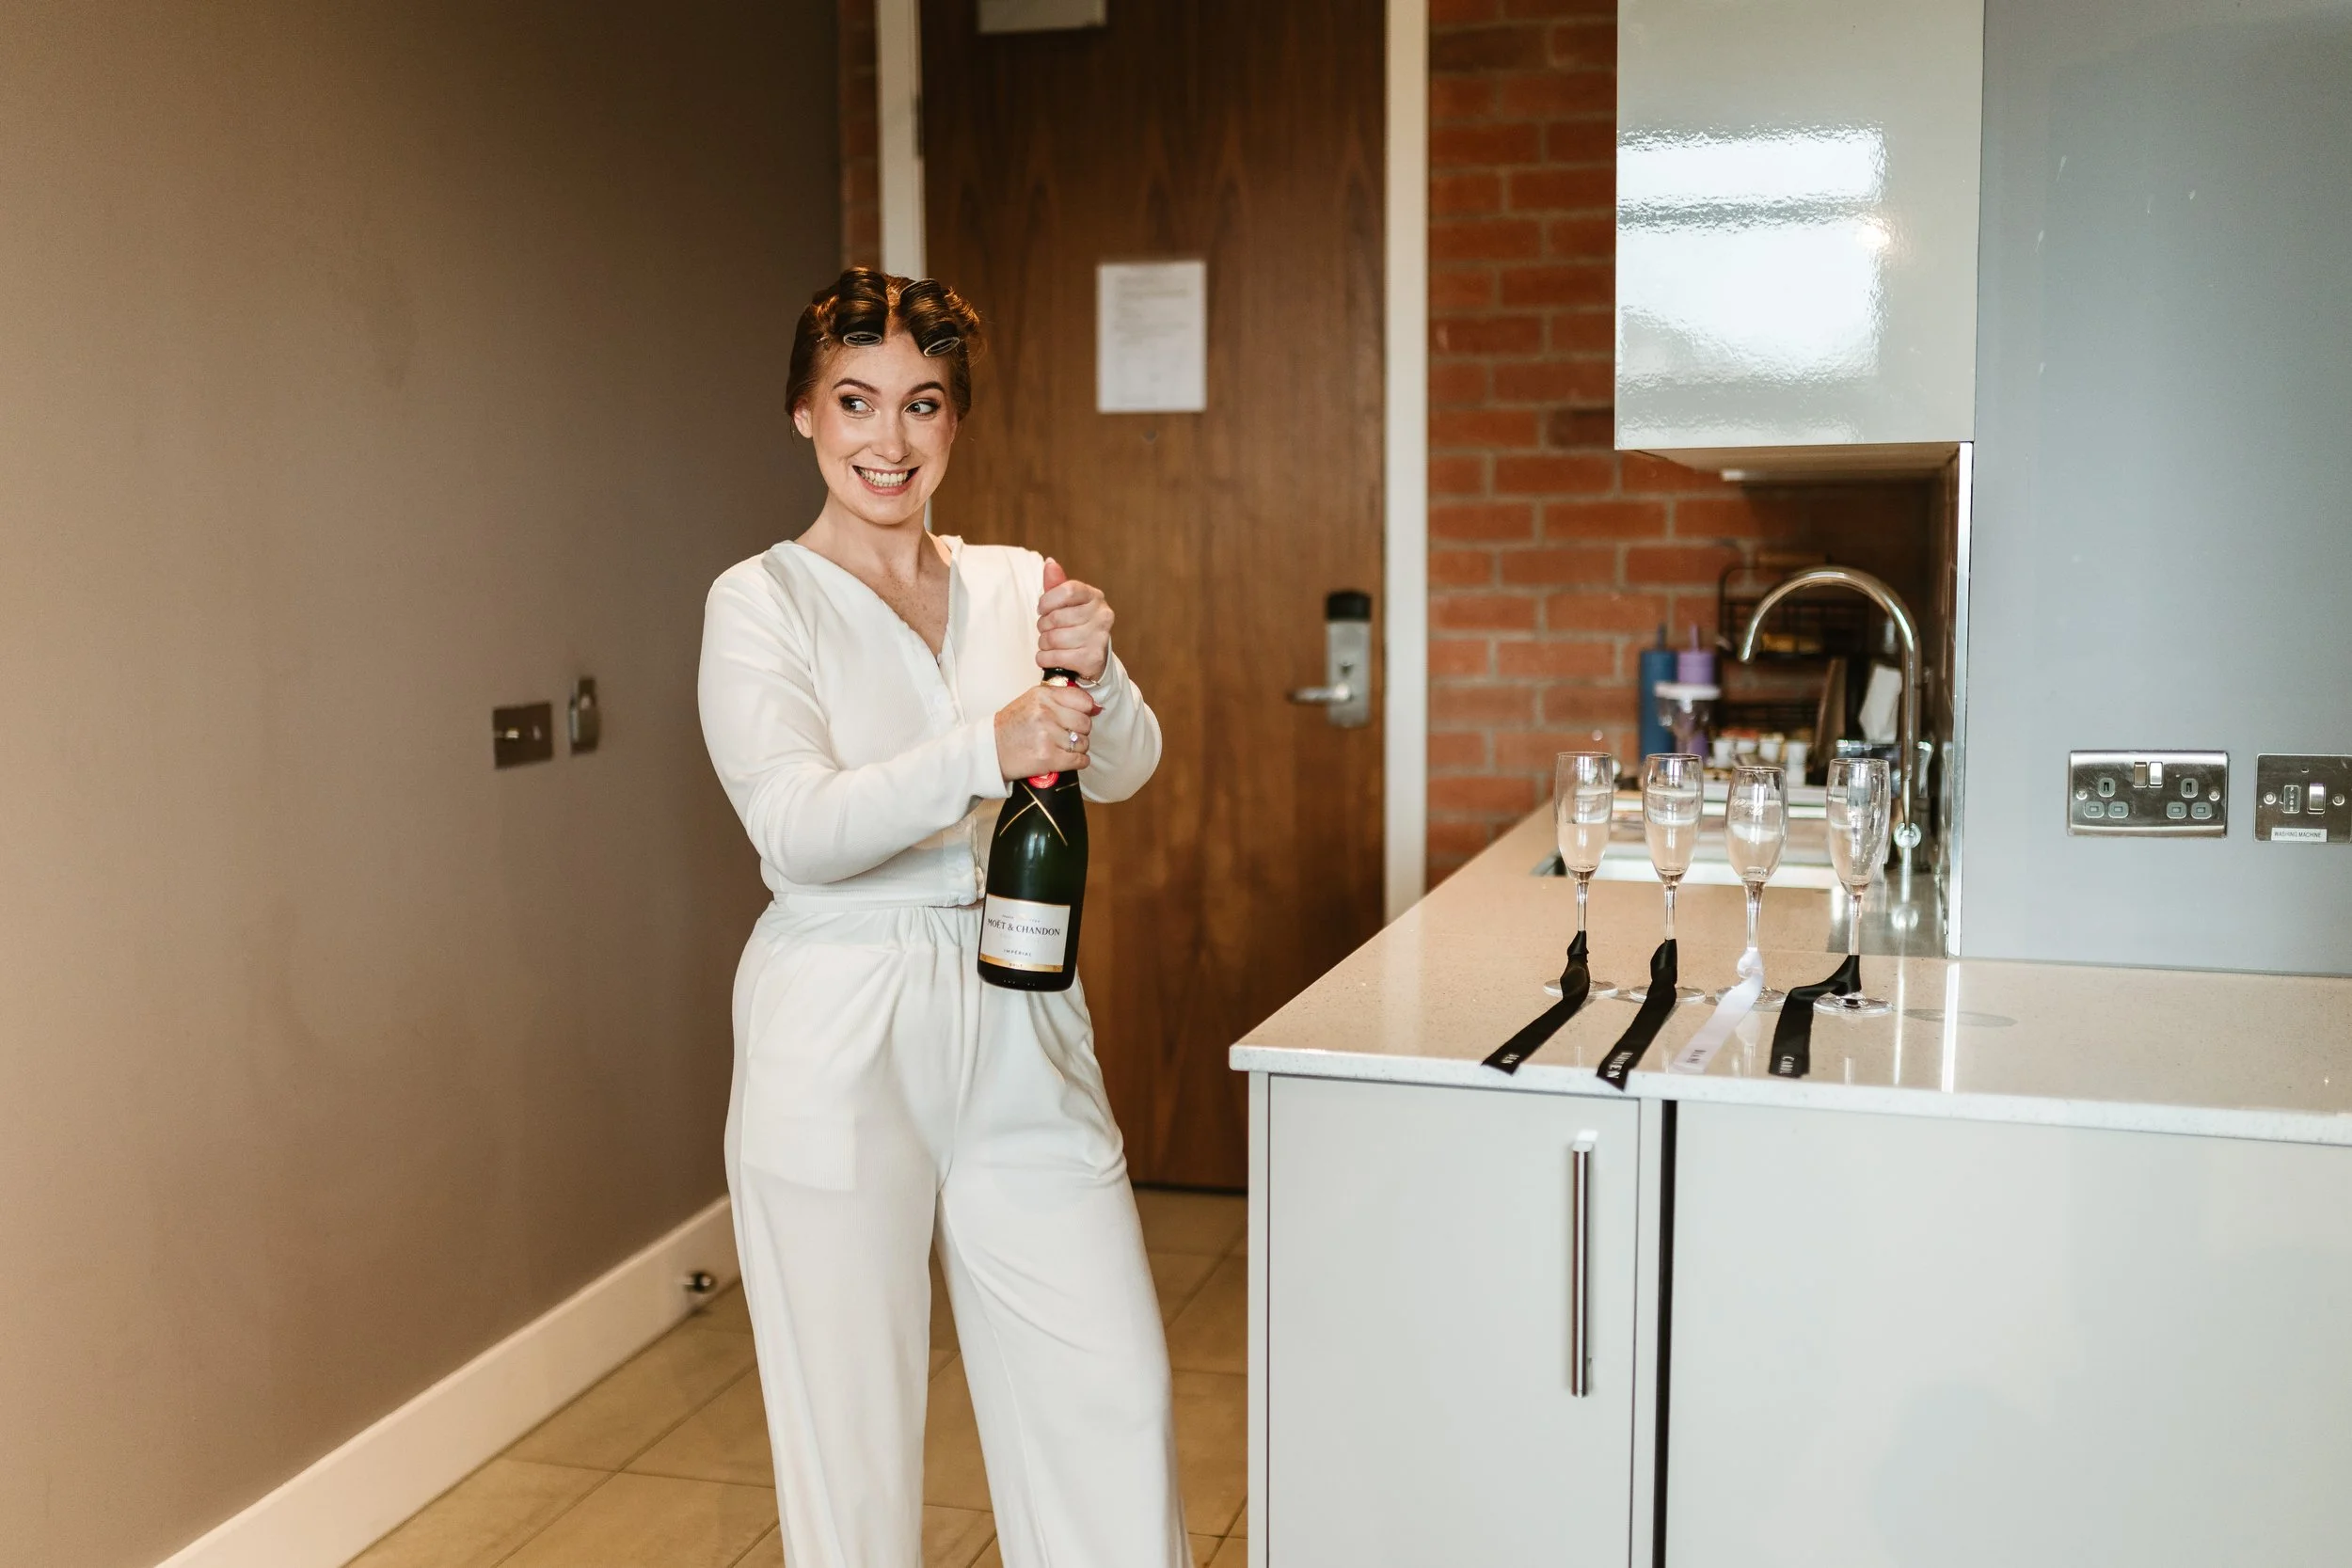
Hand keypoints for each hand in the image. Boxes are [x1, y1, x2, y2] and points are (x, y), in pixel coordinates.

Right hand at [995, 680, 1097, 779]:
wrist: (990, 751)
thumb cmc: (1012, 726)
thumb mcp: (1032, 701)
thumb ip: (1061, 699)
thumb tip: (1096, 707)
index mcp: (1043, 695)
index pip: (1083, 700)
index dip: (1085, 711)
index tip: (1078, 717)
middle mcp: (1046, 713)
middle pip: (1085, 723)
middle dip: (1080, 731)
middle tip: (1066, 735)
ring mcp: (1048, 736)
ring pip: (1084, 743)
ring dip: (1077, 748)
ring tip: (1061, 748)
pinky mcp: (1049, 758)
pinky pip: (1080, 760)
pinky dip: (1078, 762)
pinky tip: (1067, 759)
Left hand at [1036, 557, 1113, 682]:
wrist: (1091, 658)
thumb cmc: (1074, 626)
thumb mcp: (1067, 603)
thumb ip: (1056, 584)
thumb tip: (1050, 562)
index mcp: (1095, 596)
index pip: (1067, 590)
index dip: (1047, 601)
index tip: (1043, 609)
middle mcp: (1102, 616)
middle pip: (1056, 617)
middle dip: (1043, 626)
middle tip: (1048, 630)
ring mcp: (1099, 638)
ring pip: (1053, 639)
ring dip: (1044, 644)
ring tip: (1050, 644)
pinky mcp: (1092, 659)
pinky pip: (1055, 657)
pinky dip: (1045, 659)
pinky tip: (1051, 657)